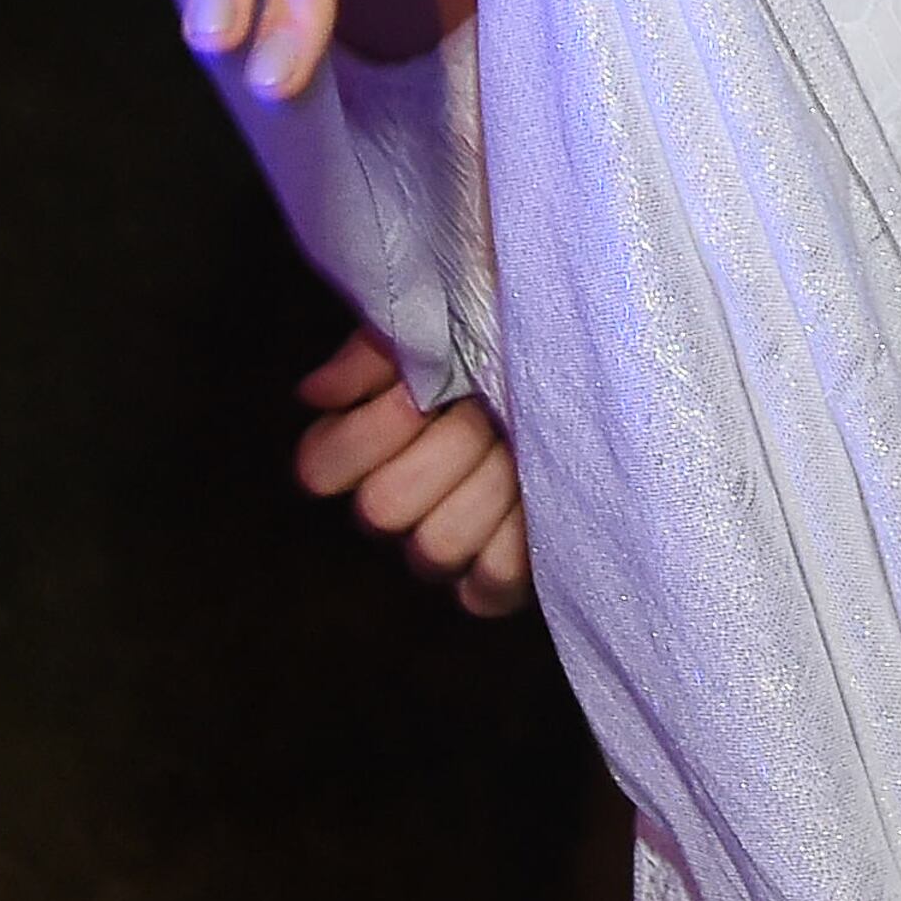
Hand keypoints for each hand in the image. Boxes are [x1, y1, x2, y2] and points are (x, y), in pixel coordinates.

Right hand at [295, 329, 530, 614]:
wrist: (585, 361)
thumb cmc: (506, 334)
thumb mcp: (445, 314)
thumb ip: (379, 348)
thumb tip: (315, 396)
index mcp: (367, 442)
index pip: (320, 468)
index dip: (371, 432)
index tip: (422, 393)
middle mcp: (394, 501)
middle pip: (382, 508)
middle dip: (451, 447)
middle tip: (490, 410)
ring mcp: (443, 544)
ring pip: (435, 548)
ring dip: (492, 488)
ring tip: (522, 447)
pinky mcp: (494, 578)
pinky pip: (486, 586)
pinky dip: (517, 544)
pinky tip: (538, 497)